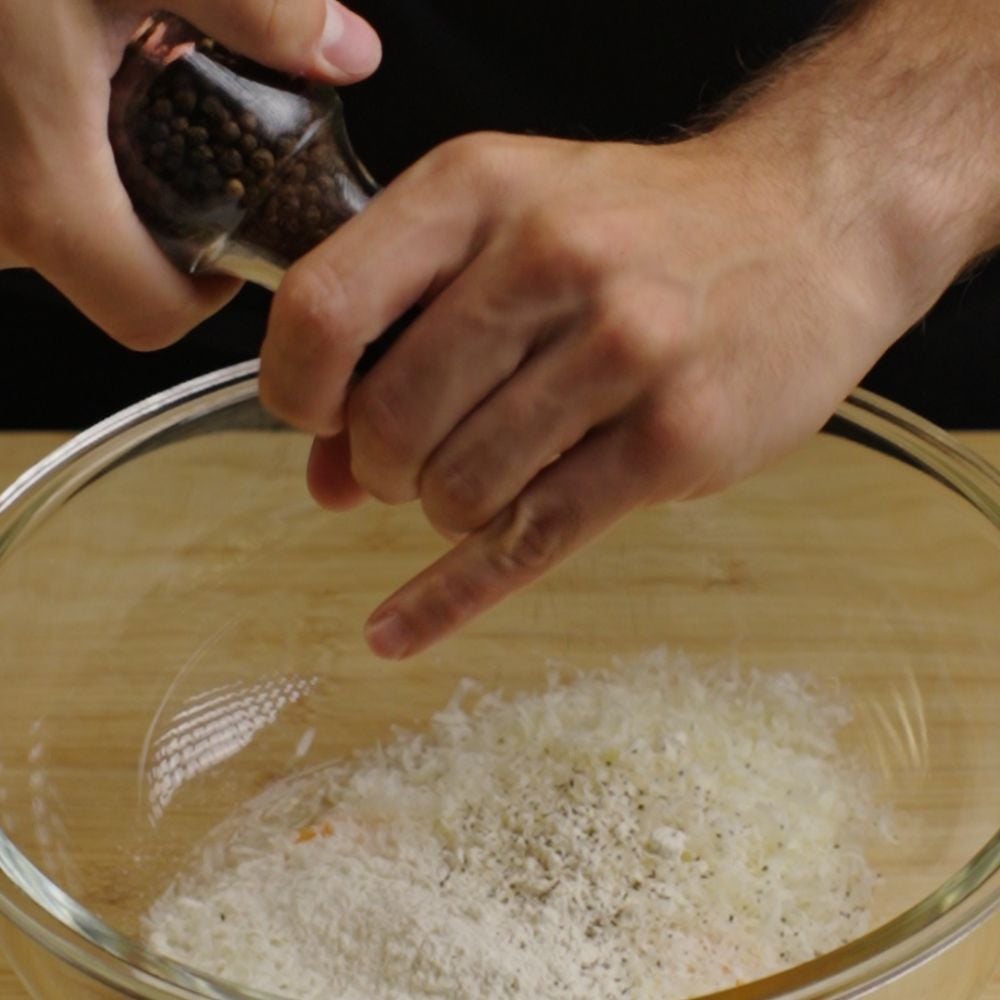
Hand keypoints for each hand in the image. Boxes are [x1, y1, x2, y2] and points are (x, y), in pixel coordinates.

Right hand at [0, 0, 379, 345]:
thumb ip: (247, 5)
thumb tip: (347, 51)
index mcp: (41, 193)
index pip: (152, 315)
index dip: (208, 295)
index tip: (232, 243)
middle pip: (107, 275)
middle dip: (158, 221)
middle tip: (185, 143)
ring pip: (53, 234)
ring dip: (99, 182)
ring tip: (108, 94)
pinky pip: (7, 193)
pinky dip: (44, 154)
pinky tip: (45, 79)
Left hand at [260, 129, 921, 657]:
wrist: (806, 227)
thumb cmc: (639, 228)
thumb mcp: (509, 227)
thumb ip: (405, 335)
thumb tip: (325, 476)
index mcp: (478, 190)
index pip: (326, 308)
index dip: (293, 386)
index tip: (312, 419)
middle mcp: (549, 260)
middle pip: (390, 422)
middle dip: (381, 466)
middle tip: (412, 458)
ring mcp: (622, 350)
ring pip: (459, 490)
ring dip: (445, 506)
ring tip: (486, 473)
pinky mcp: (672, 438)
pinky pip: (529, 541)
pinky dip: (449, 600)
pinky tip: (397, 632)